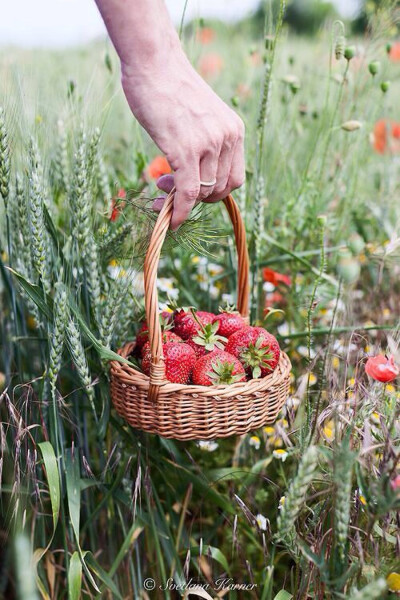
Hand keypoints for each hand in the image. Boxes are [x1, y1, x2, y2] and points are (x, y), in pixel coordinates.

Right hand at [121, 52, 244, 229]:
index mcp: (234, 130)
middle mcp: (228, 137)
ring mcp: (208, 144)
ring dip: (180, 199)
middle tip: (168, 187)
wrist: (153, 61)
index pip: (235, 179)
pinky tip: (170, 218)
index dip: (214, 192)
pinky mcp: (186, 149)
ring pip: (202, 192)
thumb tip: (194, 175)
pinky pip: (188, 192)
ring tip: (160, 185)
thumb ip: (205, 142)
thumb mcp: (200, 116)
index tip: (191, 189)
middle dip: (196, 198)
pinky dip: (180, 211)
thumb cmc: (169, 86)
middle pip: (220, 189)